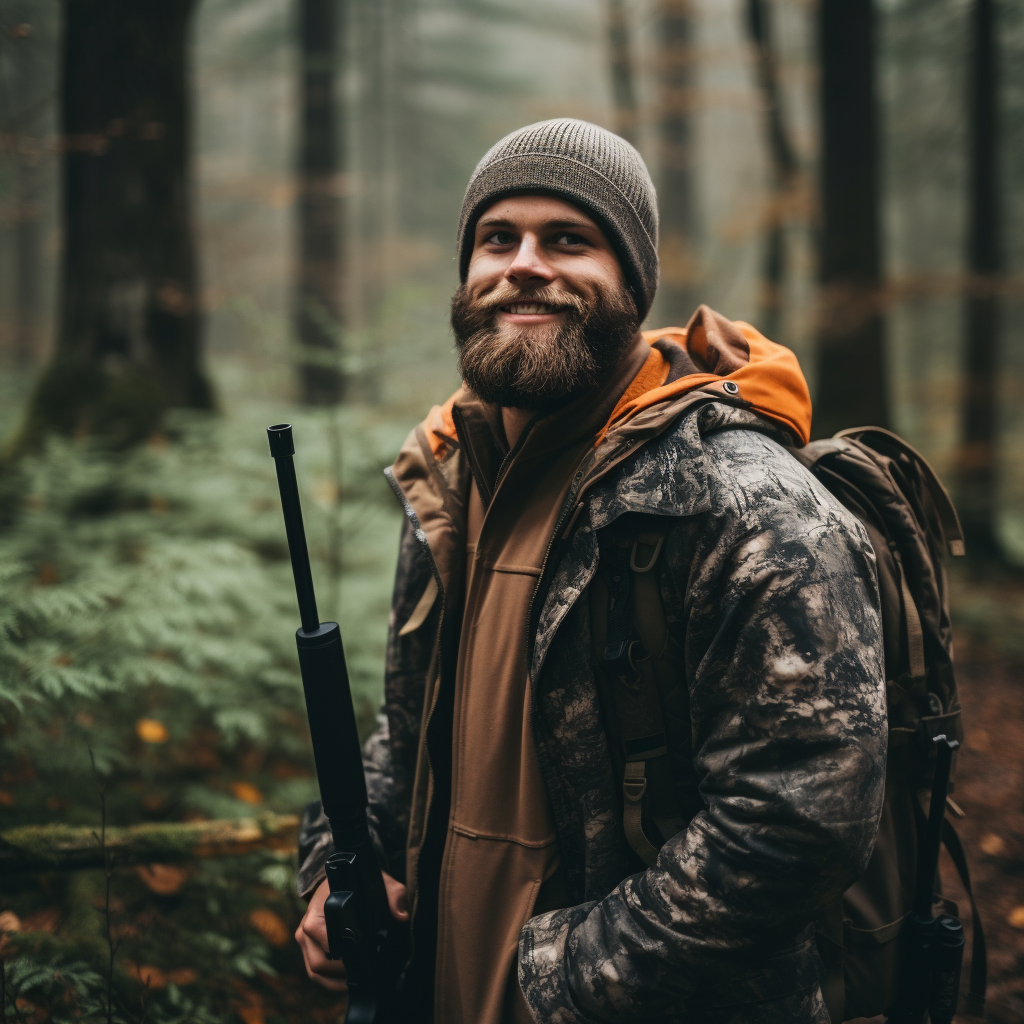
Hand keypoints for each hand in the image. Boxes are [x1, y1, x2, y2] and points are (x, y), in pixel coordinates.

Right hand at [295, 871, 409, 991]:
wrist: (339, 878)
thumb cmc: (357, 882)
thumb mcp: (379, 883)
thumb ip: (393, 895)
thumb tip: (401, 917)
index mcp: (318, 912)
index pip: (328, 943)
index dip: (347, 956)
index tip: (365, 958)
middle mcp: (306, 927)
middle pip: (320, 964)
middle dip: (343, 973)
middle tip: (366, 971)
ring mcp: (304, 940)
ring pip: (315, 972)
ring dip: (336, 980)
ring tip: (359, 977)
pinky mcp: (307, 948)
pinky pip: (315, 973)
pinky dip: (331, 980)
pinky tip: (349, 978)